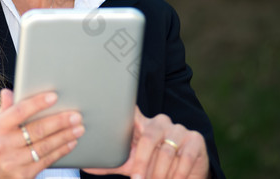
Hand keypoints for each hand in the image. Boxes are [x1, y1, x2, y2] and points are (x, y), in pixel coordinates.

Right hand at [0, 89, 84, 178]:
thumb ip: (4, 109)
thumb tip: (9, 92)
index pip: (19, 112)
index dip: (37, 103)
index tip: (54, 96)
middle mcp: (2, 145)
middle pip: (36, 130)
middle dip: (59, 122)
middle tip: (76, 115)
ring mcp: (12, 162)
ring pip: (44, 147)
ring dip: (64, 136)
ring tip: (78, 128)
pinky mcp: (23, 175)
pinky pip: (46, 160)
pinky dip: (61, 151)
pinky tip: (71, 143)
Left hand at [84, 106, 208, 178]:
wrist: (186, 177)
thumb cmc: (153, 168)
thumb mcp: (132, 166)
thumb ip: (110, 164)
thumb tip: (83, 165)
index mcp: (143, 125)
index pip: (132, 114)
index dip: (125, 110)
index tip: (115, 109)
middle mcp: (161, 122)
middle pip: (148, 138)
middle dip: (142, 162)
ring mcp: (179, 129)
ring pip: (166, 150)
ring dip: (159, 172)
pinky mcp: (195, 140)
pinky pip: (185, 156)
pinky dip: (178, 172)